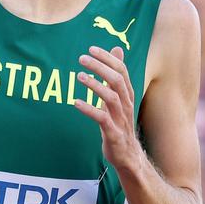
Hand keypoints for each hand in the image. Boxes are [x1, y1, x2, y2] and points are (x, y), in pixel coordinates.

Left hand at [74, 46, 142, 170]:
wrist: (128, 155)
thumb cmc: (119, 121)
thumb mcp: (118, 95)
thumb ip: (116, 73)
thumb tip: (117, 48)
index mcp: (127, 94)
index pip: (121, 70)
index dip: (107, 58)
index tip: (91, 49)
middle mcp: (126, 104)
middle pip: (117, 80)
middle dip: (100, 67)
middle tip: (82, 59)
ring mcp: (121, 119)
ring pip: (112, 98)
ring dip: (95, 85)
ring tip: (79, 76)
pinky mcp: (114, 134)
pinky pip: (102, 119)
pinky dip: (89, 109)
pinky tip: (76, 103)